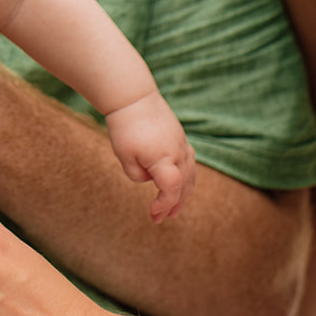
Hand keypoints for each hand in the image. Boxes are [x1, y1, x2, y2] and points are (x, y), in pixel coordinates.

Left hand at [105, 91, 196, 222]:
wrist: (133, 97)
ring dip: (184, 192)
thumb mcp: (125, 156)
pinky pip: (189, 162)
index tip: (153, 214)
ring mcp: (182, 144)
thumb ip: (137, 175)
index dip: (164, 204)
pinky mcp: (180, 137)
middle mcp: (178, 153)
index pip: (172, 190)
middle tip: (162, 218)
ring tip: (174, 208)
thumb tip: (149, 179)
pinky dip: (186, 176)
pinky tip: (179, 182)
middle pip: (183, 186)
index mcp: (165, 160)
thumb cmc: (125, 127)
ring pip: (190, 175)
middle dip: (173, 204)